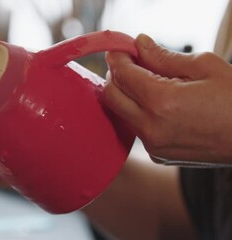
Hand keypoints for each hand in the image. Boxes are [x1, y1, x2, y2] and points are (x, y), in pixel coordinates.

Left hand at [102, 34, 231, 164]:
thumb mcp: (205, 68)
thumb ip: (164, 57)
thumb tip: (140, 45)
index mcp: (162, 102)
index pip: (122, 75)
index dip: (117, 58)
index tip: (119, 50)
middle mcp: (151, 127)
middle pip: (111, 97)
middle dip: (115, 76)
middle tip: (130, 64)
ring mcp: (153, 146)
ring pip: (123, 114)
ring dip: (127, 95)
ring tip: (149, 82)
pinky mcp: (158, 156)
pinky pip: (137, 129)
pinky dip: (140, 113)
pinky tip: (160, 105)